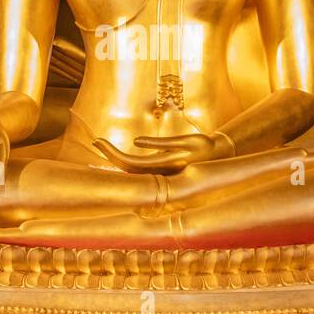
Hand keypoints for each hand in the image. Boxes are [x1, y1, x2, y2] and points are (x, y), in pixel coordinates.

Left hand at [93, 131, 231, 173]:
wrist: (219, 157)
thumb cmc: (203, 146)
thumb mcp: (183, 140)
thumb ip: (159, 143)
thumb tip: (135, 141)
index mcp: (161, 165)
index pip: (128, 162)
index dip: (111, 153)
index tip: (98, 141)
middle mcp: (158, 172)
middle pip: (125, 166)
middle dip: (109, 154)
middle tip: (95, 141)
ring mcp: (159, 172)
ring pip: (130, 169)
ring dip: (115, 158)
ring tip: (101, 145)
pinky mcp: (161, 170)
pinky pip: (137, 168)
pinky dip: (124, 161)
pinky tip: (115, 154)